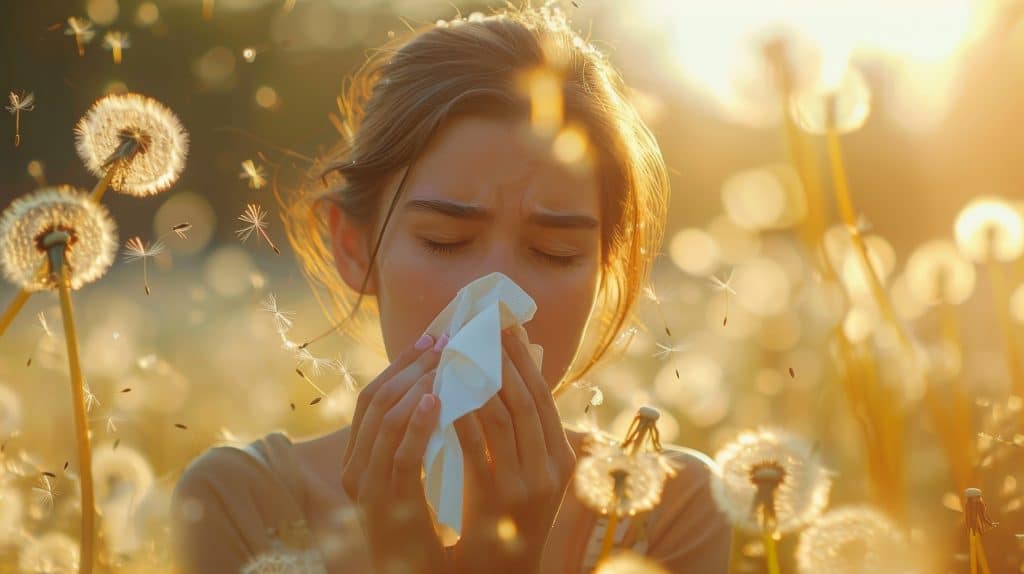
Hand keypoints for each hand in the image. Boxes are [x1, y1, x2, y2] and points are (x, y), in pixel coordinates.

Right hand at [340, 333, 448, 572]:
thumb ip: (423, 437)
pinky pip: (401, 456)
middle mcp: (355, 467)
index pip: (373, 397)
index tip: (433, 338)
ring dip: (418, 386)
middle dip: (411, 367)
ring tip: (446, 364)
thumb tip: (451, 388)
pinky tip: (439, 402)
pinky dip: (418, 425)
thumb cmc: (425, 528)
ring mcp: (366, 486)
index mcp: (359, 457)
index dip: (402, 364)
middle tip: (445, 343)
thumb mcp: (418, 475)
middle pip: (375, 401)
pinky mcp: (386, 505)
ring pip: (385, 421)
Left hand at [451, 328, 576, 572]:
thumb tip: (505, 380)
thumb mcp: (526, 476)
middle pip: (526, 399)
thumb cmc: (506, 522)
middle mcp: (551, 468)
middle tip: (481, 327)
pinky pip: (476, 445)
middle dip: (503, 359)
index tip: (506, 327)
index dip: (525, 359)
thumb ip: (523, 437)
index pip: (545, 397)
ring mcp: (527, 484)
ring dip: (479, 380)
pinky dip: (460, 415)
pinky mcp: (496, 499)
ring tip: (459, 351)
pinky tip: (443, 395)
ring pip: (503, 416)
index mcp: (562, 458)